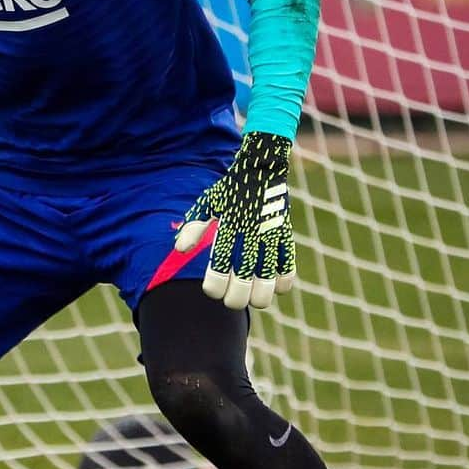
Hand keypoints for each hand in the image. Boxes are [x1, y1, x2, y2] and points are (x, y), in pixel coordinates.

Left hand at [174, 131, 295, 309]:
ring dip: (260, 296)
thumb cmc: (229, 190)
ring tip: (254, 299)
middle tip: (231, 301)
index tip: (211, 291)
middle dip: (235, 299)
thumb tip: (180, 250)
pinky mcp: (286, 235)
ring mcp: (271, 234)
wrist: (262, 167)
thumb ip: (194, 226)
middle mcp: (250, 231)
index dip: (214, 286)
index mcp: (228, 225)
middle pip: (243, 279)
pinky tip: (275, 286)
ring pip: (268, 279)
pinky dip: (283, 282)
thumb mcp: (208, 203)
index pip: (219, 265)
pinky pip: (289, 266)